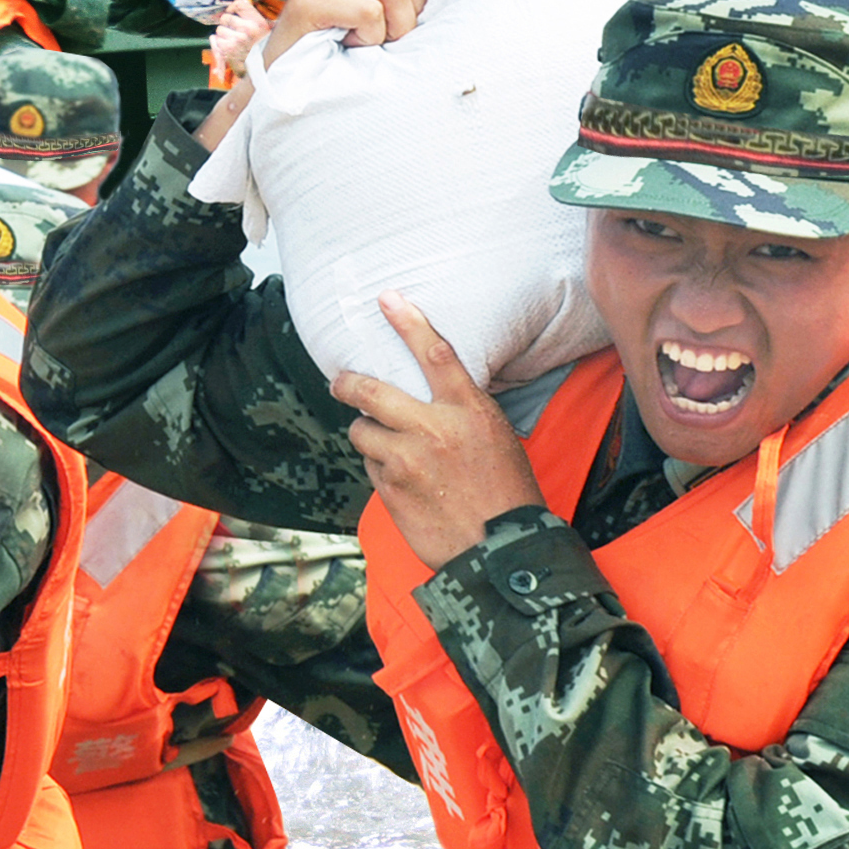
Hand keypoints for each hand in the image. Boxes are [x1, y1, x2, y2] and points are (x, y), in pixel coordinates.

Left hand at [207, 0, 270, 76]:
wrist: (263, 69)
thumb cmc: (262, 48)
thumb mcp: (264, 29)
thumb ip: (251, 15)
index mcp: (258, 22)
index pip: (239, 4)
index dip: (232, 7)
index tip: (232, 12)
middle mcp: (248, 29)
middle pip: (226, 17)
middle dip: (227, 25)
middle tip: (234, 32)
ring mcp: (238, 39)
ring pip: (219, 30)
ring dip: (223, 36)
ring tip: (232, 43)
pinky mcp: (229, 49)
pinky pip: (216, 41)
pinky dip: (218, 45)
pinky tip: (227, 50)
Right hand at [259, 0, 438, 67]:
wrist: (279, 82)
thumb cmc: (331, 54)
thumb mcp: (371, 18)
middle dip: (411, 11)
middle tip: (388, 36)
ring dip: (391, 27)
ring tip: (367, 41)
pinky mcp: (308, 0)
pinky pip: (368, 12)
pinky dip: (370, 36)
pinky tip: (350, 44)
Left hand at [331, 290, 541, 571]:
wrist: (501, 549)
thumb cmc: (508, 492)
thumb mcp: (498, 437)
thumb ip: (461, 411)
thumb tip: (428, 396)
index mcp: (468, 411)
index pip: (435, 354)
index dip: (408, 322)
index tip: (387, 298)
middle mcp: (432, 429)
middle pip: (371, 392)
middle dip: (347, 384)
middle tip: (340, 382)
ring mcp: (406, 461)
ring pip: (363, 434)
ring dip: (369, 436)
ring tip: (388, 448)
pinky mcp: (390, 491)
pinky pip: (371, 468)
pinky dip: (381, 469)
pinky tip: (405, 483)